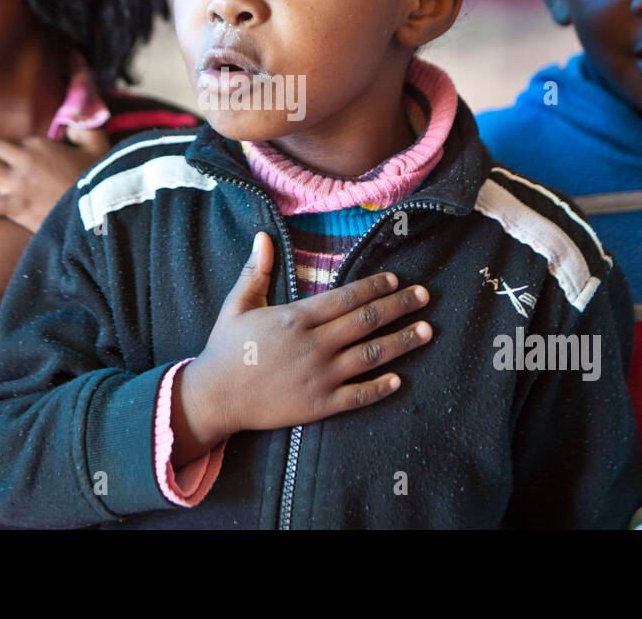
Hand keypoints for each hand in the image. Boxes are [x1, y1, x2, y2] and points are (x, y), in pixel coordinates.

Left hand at [0, 126, 110, 231]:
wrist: (102, 209)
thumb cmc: (102, 179)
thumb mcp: (100, 149)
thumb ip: (87, 132)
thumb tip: (79, 120)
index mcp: (41, 144)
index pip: (15, 142)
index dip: (5, 145)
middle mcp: (25, 158)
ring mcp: (18, 182)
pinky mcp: (18, 206)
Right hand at [173, 233, 431, 461]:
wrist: (214, 397)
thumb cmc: (226, 349)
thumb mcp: (237, 305)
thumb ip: (256, 271)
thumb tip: (262, 236)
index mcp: (297, 317)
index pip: (347, 297)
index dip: (375, 286)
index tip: (396, 280)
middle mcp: (314, 344)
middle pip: (367, 320)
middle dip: (400, 306)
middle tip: (425, 296)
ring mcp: (319, 376)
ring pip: (371, 355)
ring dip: (402, 342)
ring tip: (427, 331)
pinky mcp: (319, 405)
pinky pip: (358, 395)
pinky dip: (381, 387)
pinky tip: (399, 379)